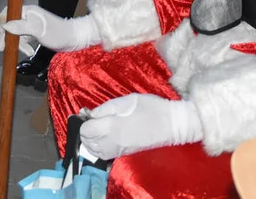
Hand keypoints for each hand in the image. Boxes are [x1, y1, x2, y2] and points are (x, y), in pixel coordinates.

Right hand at [0, 4, 99, 51]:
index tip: (1, 36)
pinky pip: (22, 38)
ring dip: (16, 43)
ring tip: (23, 52)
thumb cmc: (58, 33)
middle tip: (1, 48)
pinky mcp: (34, 33)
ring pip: (15, 33)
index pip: (8, 13)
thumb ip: (21, 27)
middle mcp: (28, 16)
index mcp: (28, 11)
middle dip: (5, 36)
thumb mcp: (38, 30)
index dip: (2, 23)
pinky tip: (28, 51)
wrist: (74, 39)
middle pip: (9, 24)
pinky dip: (22, 45)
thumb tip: (4, 25)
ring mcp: (31, 24)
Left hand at [79, 94, 203, 159]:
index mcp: (111, 125)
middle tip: (92, 122)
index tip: (88, 116)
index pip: (86, 130)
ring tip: (96, 132)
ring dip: (91, 143)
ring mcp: (119, 149)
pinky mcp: (125, 153)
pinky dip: (100, 149)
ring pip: (95, 152)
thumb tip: (90, 114)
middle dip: (86, 133)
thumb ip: (105, 108)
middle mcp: (112, 140)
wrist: (171, 124)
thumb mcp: (126, 100)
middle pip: (88, 143)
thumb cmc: (150, 107)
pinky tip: (105, 140)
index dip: (84, 123)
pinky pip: (105, 155)